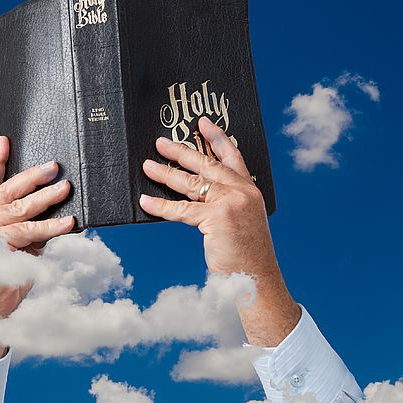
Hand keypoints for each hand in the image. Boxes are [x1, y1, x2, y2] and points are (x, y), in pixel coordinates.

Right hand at [0, 135, 74, 359]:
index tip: (6, 140)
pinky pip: (30, 233)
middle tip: (55, 165)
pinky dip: (52, 227)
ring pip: (19, 209)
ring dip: (46, 198)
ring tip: (67, 187)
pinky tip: (71, 222)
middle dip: (32, 175)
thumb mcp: (19, 248)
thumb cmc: (4, 280)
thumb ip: (30, 229)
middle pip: (7, 191)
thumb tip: (58, 214)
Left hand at [140, 117, 299, 345]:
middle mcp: (243, 192)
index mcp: (251, 192)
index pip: (233, 157)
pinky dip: (161, 206)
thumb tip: (197, 197)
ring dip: (165, 174)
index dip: (217, 138)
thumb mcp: (243, 224)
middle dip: (181, 152)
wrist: (256, 279)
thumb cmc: (247, 257)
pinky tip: (146, 201)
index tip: (202, 123)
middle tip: (160, 142)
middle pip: (207, 165)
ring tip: (147, 165)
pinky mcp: (218, 217)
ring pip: (192, 184)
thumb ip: (227, 207)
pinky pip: (182, 210)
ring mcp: (231, 203)